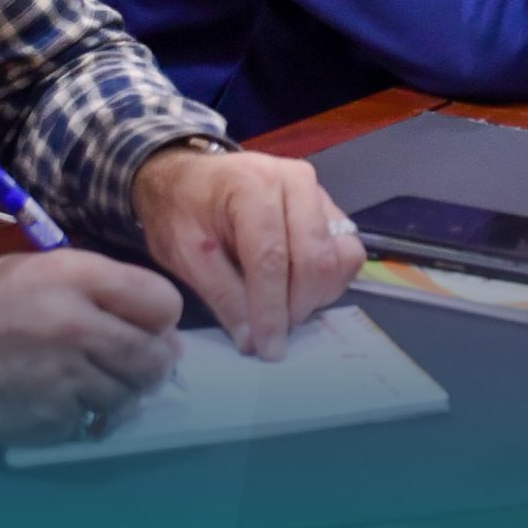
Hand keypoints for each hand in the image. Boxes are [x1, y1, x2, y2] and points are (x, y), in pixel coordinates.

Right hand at [0, 248, 181, 448]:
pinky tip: (51, 396)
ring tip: (82, 376)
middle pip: (155, 358)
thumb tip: (158, 325)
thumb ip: (98, 288)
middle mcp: (76, 327)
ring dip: (116, 390)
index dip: (160, 317)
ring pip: (128, 395)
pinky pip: (90, 420)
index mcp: (76, 278)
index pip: (163, 303)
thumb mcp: (36, 269)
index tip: (148, 324)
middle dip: (150, 362)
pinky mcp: (48, 420)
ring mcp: (64, 379)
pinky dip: (80, 413)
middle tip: (129, 360)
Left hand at [132, 145, 365, 359]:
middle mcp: (294, 181)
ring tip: (284, 308)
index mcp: (251, 185)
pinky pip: (347, 251)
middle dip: (297, 306)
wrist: (187, 180)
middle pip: (315, 258)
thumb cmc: (180, 211)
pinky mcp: (329, 206)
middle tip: (272, 333)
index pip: (271, 257)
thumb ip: (223, 296)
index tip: (268, 348)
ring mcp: (317, 192)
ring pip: (341, 256)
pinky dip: (329, 280)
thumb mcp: (185, 255)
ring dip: (317, 294)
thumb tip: (253, 341)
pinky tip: (299, 289)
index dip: (272, 309)